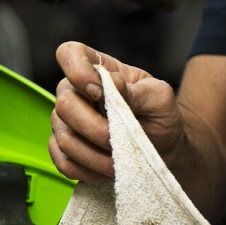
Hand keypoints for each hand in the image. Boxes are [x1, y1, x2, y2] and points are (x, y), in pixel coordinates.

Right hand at [47, 40, 184, 183]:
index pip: (70, 54)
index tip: (99, 92)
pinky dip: (88, 170)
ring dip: (95, 155)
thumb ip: (137, 90)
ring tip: (119, 159)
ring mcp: (65, 122)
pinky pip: (63, 163)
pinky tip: (107, 169)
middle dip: (96, 128)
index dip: (77, 70)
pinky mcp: (63, 150)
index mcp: (98, 69)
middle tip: (120, 139)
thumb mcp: (160, 98)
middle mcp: (74, 92)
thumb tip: (112, 82)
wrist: (161, 149)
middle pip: (65, 104)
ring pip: (64, 139)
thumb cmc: (159, 116)